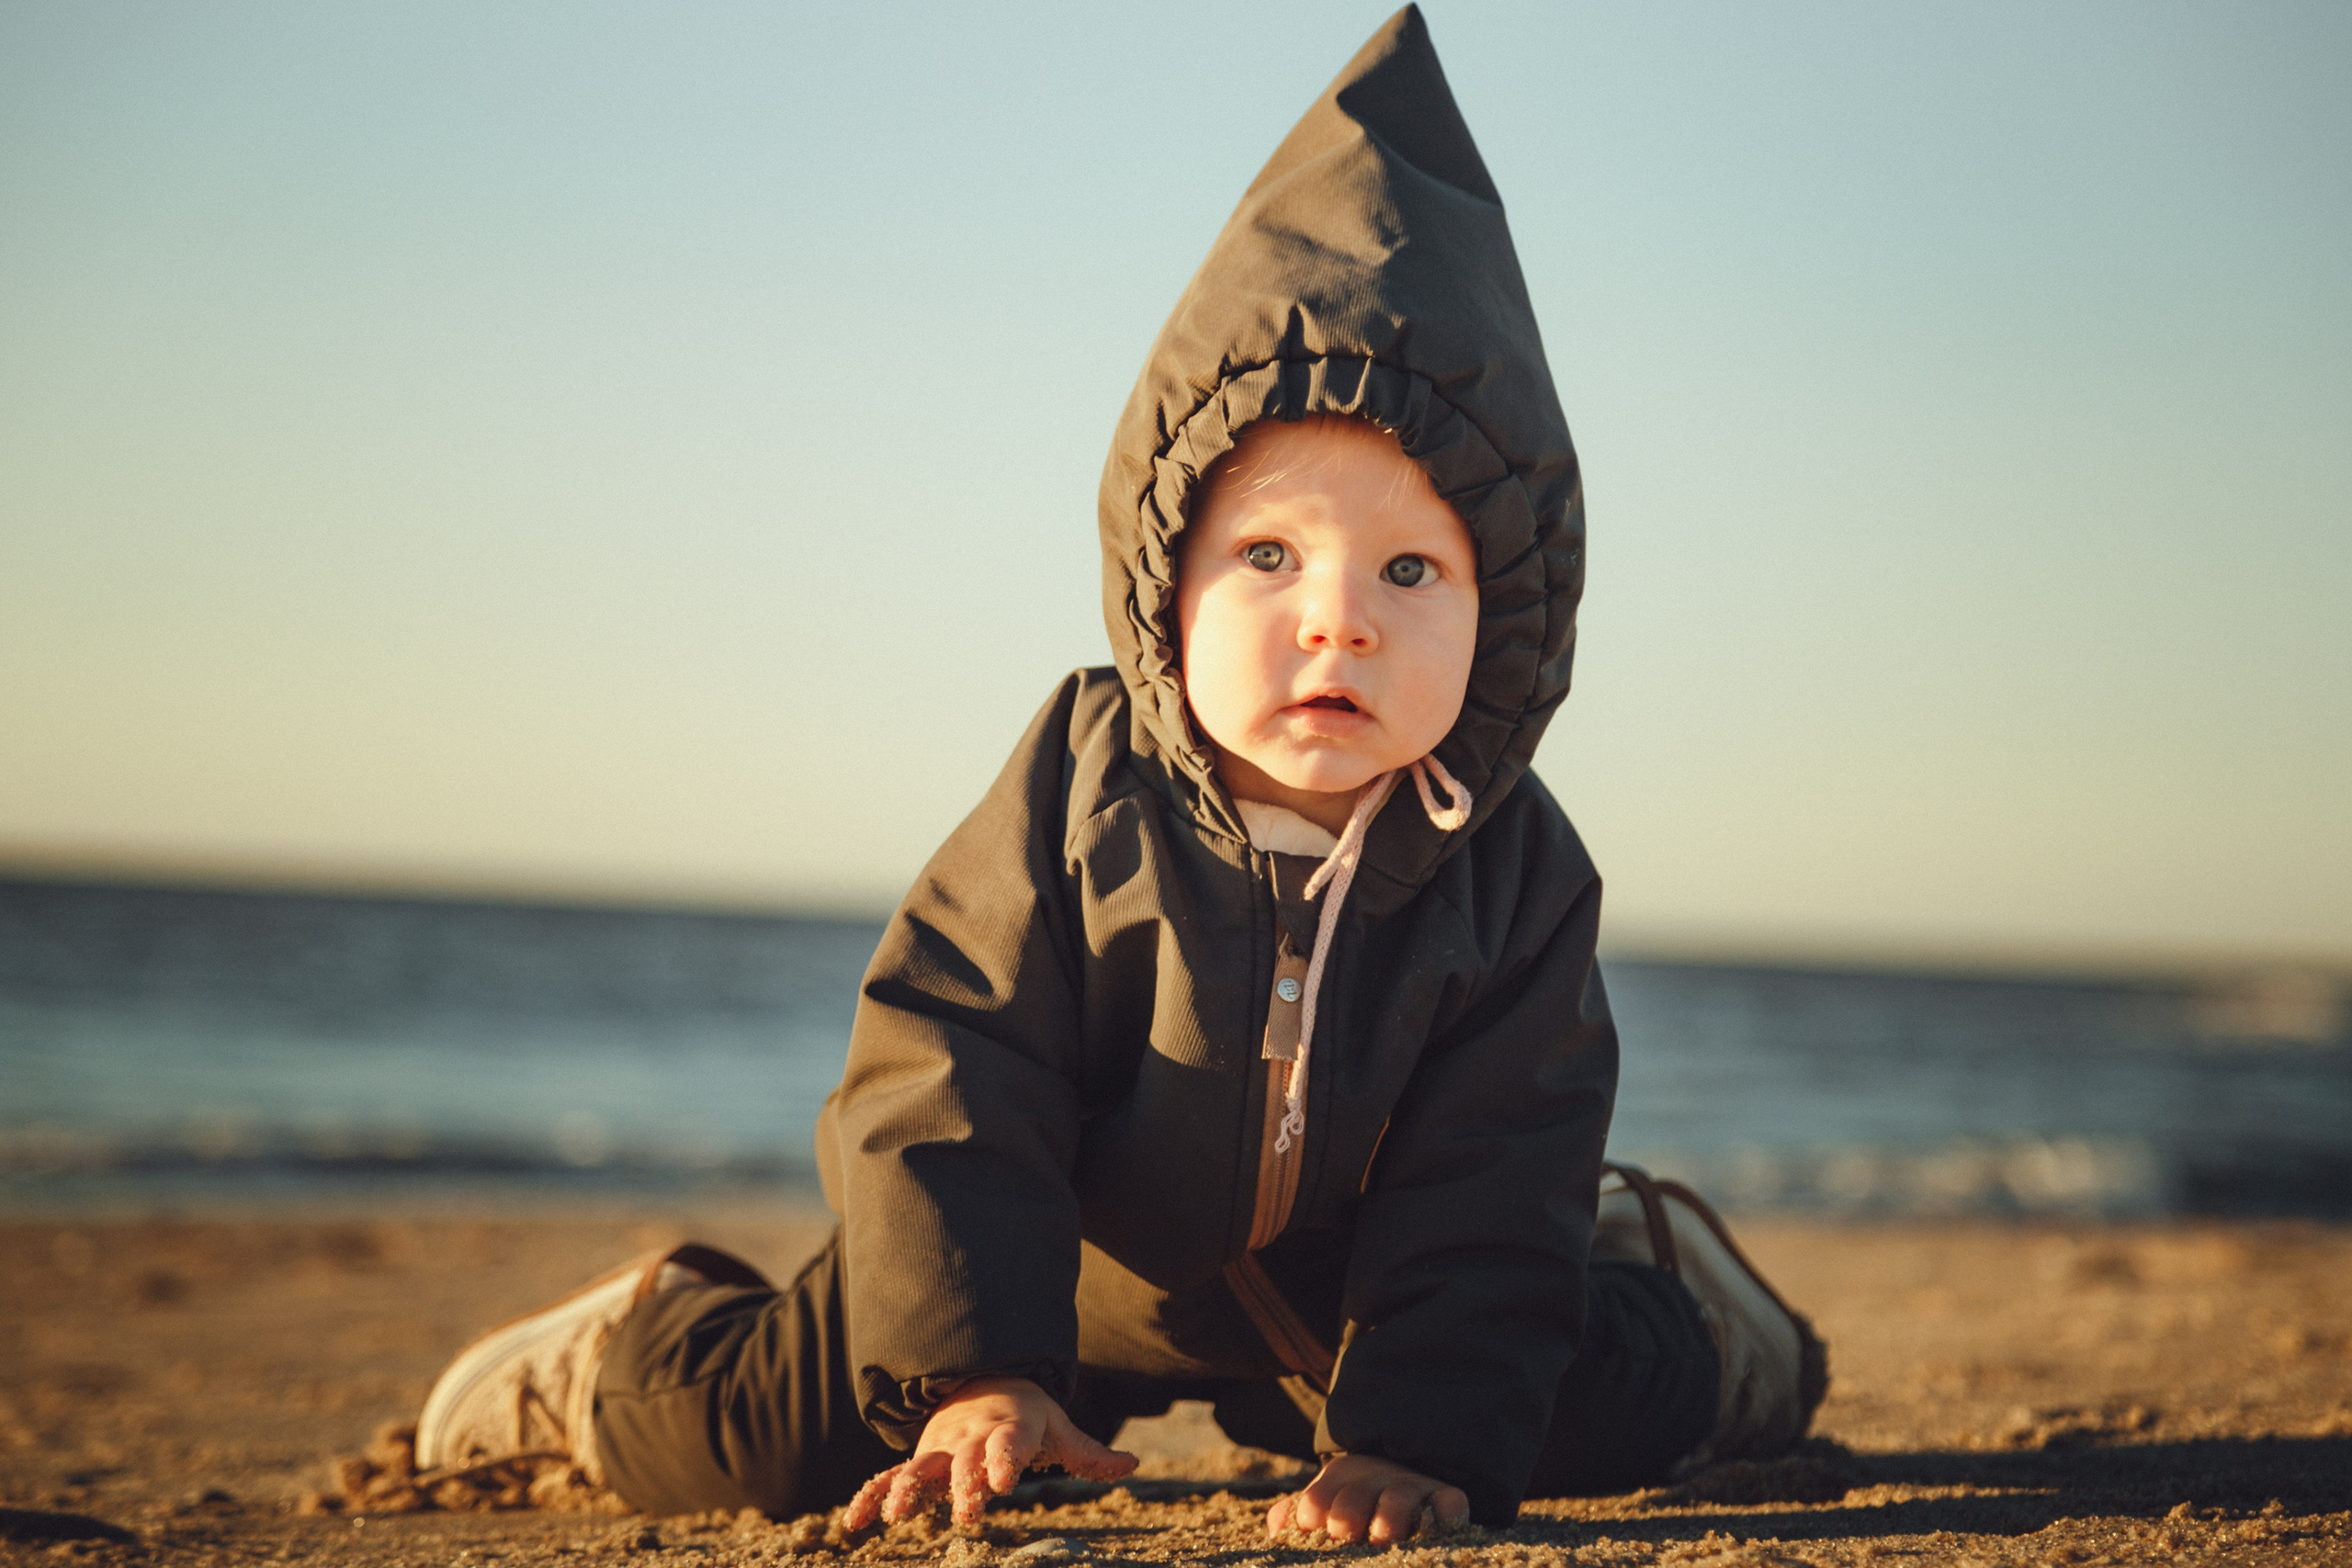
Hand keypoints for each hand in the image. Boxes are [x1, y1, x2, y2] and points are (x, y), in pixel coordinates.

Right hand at [841, 1376, 1136, 1529]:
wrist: (980, 1382)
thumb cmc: (1025, 1415)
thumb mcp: (1057, 1428)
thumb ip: (1088, 1453)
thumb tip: (1133, 1463)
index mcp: (1008, 1429)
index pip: (1010, 1443)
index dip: (1006, 1459)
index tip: (1005, 1480)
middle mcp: (970, 1439)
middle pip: (964, 1462)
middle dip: (963, 1485)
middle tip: (965, 1513)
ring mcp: (938, 1450)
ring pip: (919, 1469)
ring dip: (907, 1490)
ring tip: (897, 1516)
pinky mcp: (917, 1463)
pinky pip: (887, 1478)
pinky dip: (870, 1497)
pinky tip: (853, 1523)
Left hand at [1266, 1452, 1469, 1543]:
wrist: (1406, 1477)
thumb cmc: (1356, 1505)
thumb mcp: (1323, 1505)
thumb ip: (1291, 1518)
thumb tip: (1277, 1528)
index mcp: (1338, 1477)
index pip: (1313, 1505)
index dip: (1311, 1528)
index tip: (1319, 1538)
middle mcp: (1374, 1475)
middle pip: (1350, 1505)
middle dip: (1345, 1529)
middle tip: (1351, 1546)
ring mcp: (1412, 1485)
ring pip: (1397, 1501)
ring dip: (1388, 1526)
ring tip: (1384, 1543)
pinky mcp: (1446, 1496)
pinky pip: (1450, 1503)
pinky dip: (1447, 1518)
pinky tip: (1439, 1533)